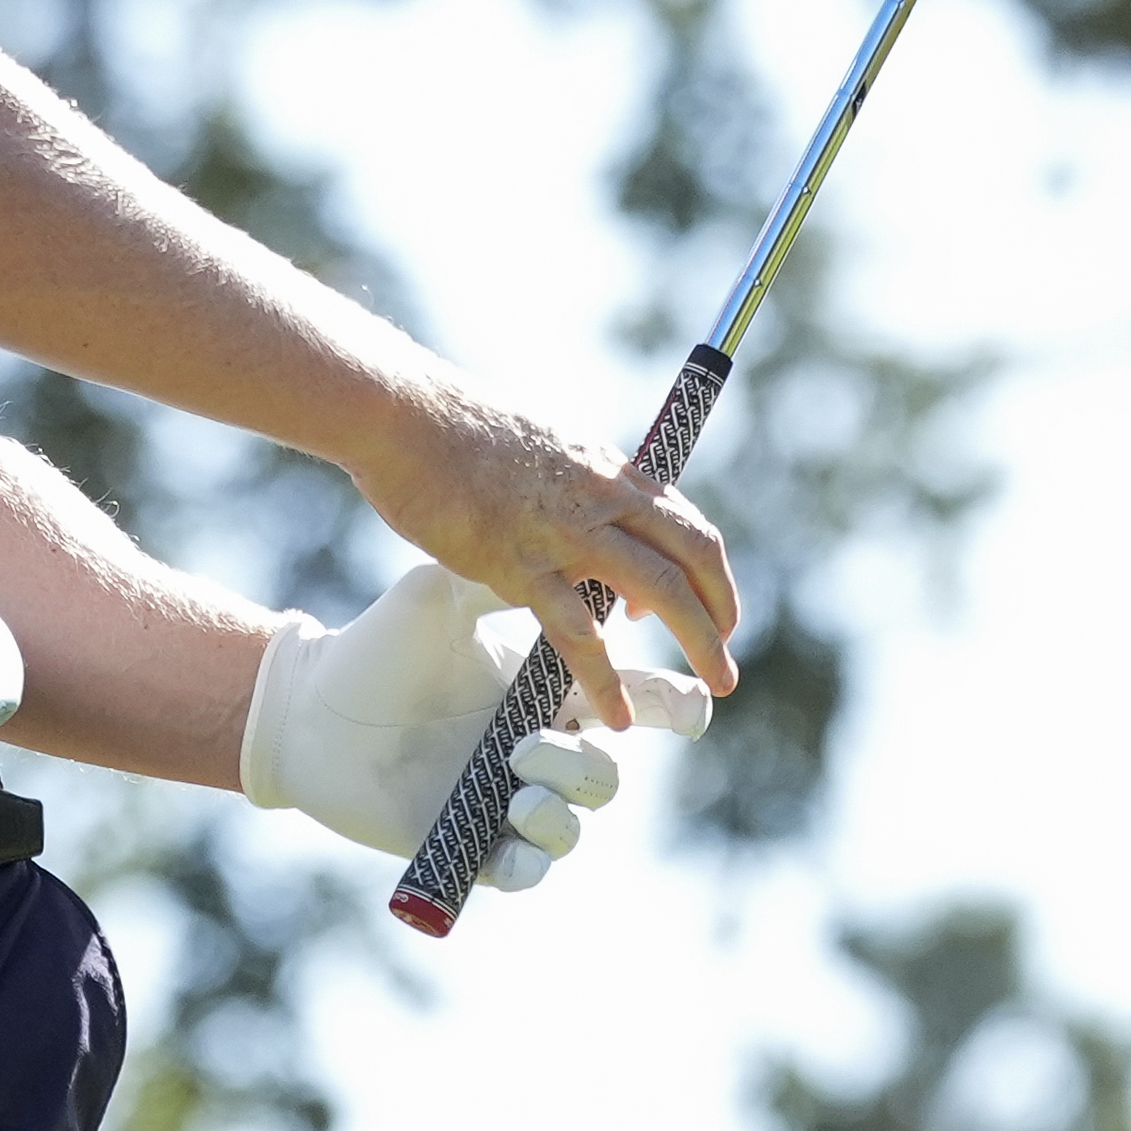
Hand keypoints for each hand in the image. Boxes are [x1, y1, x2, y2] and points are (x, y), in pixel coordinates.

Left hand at [238, 564, 714, 890]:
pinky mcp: (473, 842)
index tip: (700, 696)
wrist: (311, 703)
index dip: (675, 700)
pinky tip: (513, 814)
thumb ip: (514, 577)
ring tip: (515, 766)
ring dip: (564, 795)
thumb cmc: (380, 641)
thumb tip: (586, 562)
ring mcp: (507, 796)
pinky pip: (529, 868)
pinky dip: (534, 850)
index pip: (636, 696)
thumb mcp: (445, 596)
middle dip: (597, 757)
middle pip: (611, 767)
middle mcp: (537, 743)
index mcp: (548, 685)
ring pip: (578, 816)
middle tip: (552, 730)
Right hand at [335, 380, 737, 727]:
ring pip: (661, 590)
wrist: (405, 416)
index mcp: (607, 468)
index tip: (703, 607)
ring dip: (699, 643)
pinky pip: (580, 632)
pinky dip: (606, 679)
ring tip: (715, 686)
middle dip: (721, 613)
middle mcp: (602, 496)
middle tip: (726, 663)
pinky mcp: (522, 563)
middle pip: (694, 557)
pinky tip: (617, 713)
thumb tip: (580, 513)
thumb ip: (570, 483)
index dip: (707, 572)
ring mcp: (566, 530)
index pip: (685, 523)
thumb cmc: (455, 428)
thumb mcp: (538, 444)